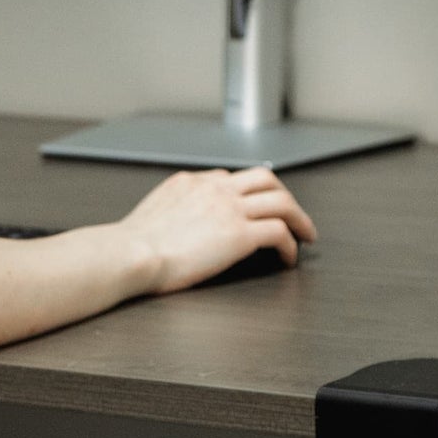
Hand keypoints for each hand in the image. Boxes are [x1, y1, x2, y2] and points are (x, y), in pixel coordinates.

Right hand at [119, 167, 317, 294]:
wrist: (131, 254)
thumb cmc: (132, 247)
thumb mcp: (152, 215)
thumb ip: (173, 211)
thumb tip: (178, 226)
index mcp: (192, 182)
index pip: (232, 179)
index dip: (249, 194)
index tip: (255, 208)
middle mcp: (216, 188)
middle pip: (265, 179)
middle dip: (284, 196)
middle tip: (294, 215)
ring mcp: (230, 209)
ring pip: (280, 201)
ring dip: (299, 218)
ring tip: (305, 235)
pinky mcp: (240, 234)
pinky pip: (279, 232)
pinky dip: (291, 244)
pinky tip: (290, 257)